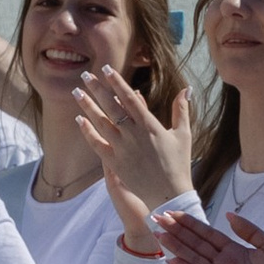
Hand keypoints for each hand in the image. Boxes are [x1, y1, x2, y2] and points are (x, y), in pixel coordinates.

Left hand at [73, 70, 192, 240]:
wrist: (169, 194)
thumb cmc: (179, 163)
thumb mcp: (183, 135)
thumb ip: (181, 110)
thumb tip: (186, 88)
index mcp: (150, 125)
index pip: (129, 98)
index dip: (117, 82)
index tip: (106, 69)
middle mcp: (134, 135)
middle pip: (111, 107)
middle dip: (98, 89)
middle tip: (85, 76)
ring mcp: (123, 149)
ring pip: (101, 123)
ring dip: (88, 106)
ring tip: (77, 92)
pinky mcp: (116, 163)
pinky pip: (97, 144)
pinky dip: (87, 132)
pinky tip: (79, 120)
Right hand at [156, 201, 263, 263]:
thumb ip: (248, 230)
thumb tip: (228, 215)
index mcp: (232, 249)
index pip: (206, 233)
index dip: (189, 223)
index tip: (173, 213)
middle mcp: (222, 262)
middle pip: (195, 243)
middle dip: (176, 231)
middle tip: (158, 218)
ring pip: (193, 258)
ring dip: (176, 247)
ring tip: (159, 235)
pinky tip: (172, 260)